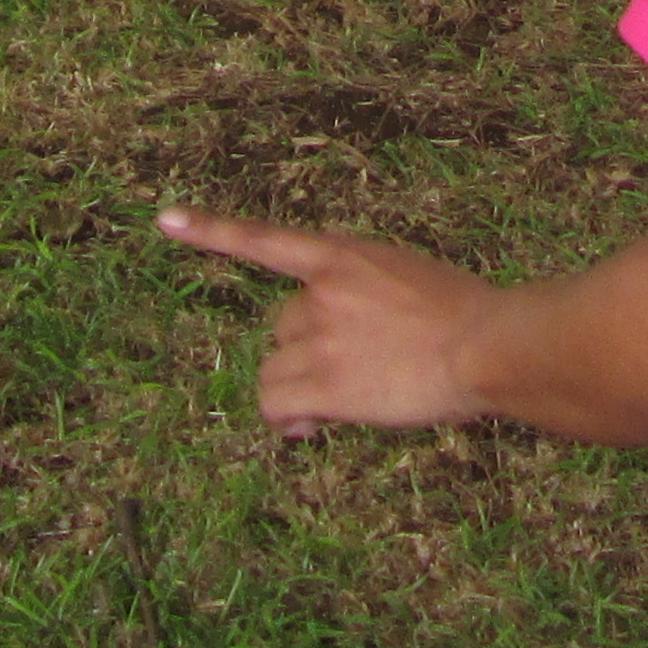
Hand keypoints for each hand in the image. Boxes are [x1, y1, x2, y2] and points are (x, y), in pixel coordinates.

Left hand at [156, 207, 489, 431]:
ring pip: (275, 371)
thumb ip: (367, 297)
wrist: (485, 344)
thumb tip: (346, 352)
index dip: (209, 230)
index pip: (264, 240)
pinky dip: (286, 420)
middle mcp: (321, 290)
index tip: (162, 218)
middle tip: (341, 382)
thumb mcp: (410, 280)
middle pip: (281, 329)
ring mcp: (319, 334)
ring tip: (330, 411)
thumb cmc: (468, 318)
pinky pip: (276, 403)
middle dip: (302, 356)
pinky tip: (307, 429)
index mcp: (344, 256)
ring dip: (295, 392)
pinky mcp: (324, 381)